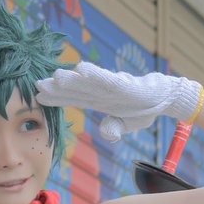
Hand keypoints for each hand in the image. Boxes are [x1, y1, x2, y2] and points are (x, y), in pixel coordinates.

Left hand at [35, 61, 203, 141]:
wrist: (167, 98)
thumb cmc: (144, 108)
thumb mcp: (127, 124)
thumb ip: (114, 128)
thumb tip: (106, 134)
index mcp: (99, 101)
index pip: (73, 99)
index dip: (56, 98)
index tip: (38, 97)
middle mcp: (102, 92)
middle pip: (75, 90)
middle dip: (56, 88)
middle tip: (36, 85)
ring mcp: (112, 88)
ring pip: (88, 83)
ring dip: (72, 79)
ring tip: (55, 76)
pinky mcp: (125, 85)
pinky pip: (108, 80)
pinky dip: (95, 74)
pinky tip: (81, 69)